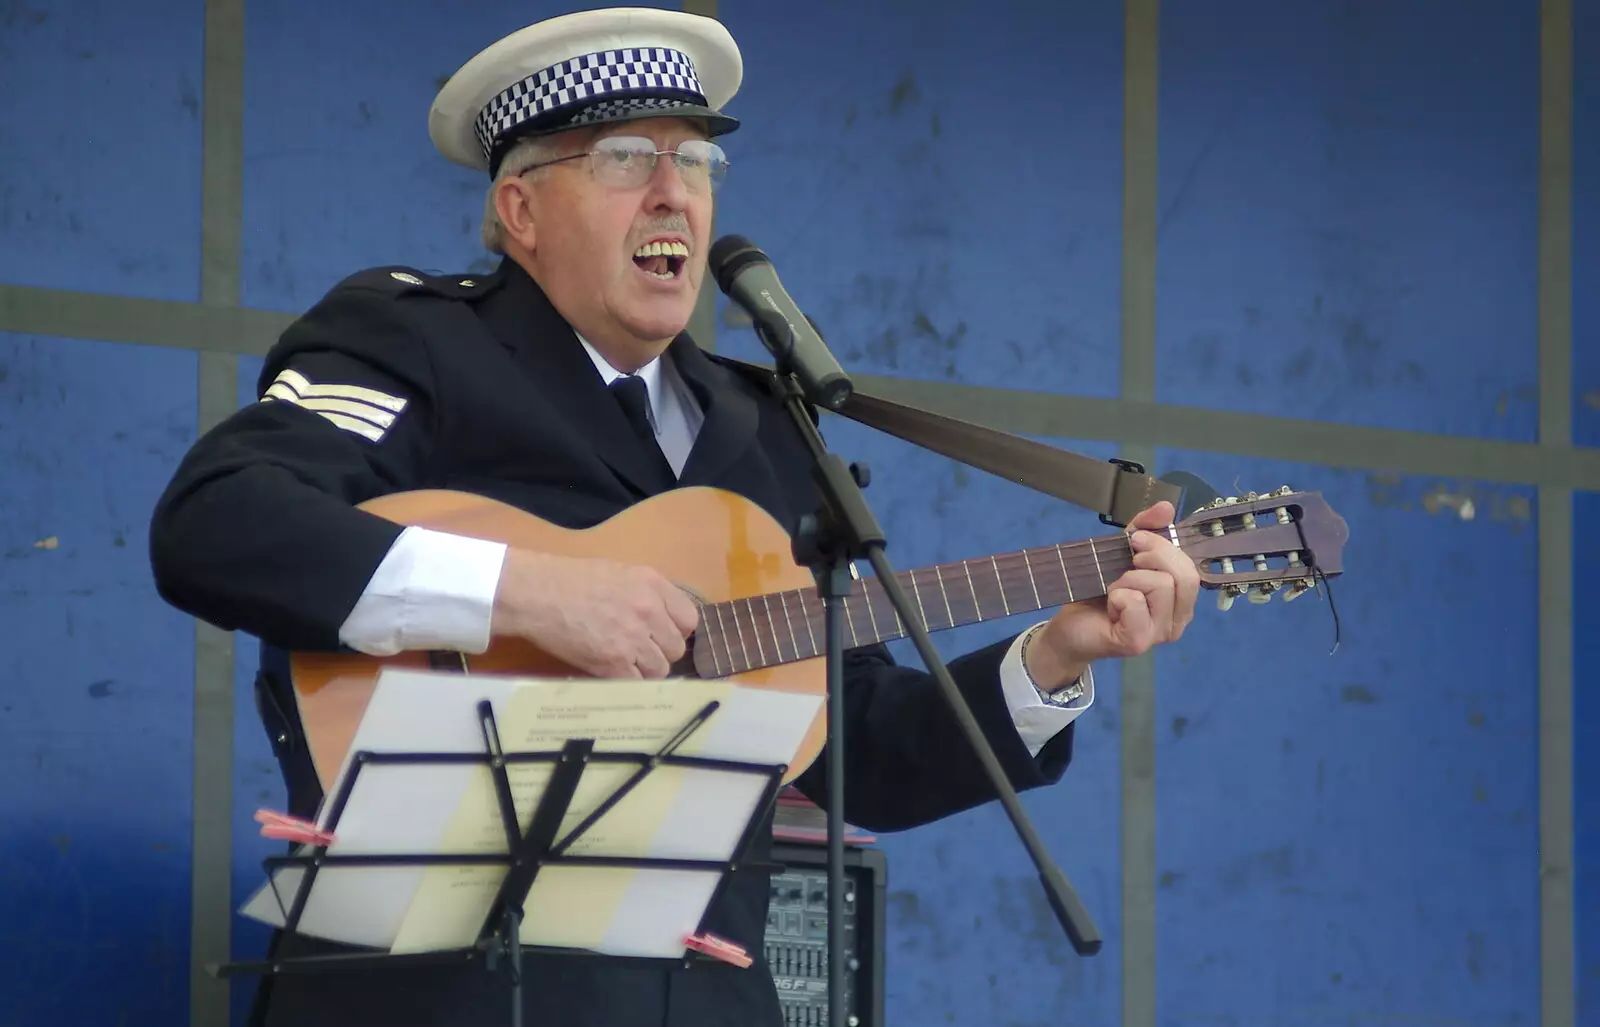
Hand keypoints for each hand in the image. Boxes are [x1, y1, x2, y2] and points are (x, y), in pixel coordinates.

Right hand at [490, 549, 699, 677]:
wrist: (537, 593)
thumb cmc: (573, 580)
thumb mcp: (621, 573)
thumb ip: (648, 594)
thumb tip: (665, 619)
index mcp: (653, 585)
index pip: (690, 619)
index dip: (677, 630)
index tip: (662, 634)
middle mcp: (649, 611)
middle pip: (676, 647)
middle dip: (660, 652)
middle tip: (639, 650)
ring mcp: (632, 639)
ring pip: (660, 670)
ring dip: (645, 670)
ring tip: (624, 662)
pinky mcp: (612, 663)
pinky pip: (636, 683)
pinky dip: (628, 682)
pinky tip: (613, 672)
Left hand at [1023, 501, 1199, 688]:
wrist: (1070, 626)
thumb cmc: (1099, 593)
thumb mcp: (1121, 554)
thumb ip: (1145, 530)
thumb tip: (1167, 507)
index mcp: (1180, 601)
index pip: (1191, 567)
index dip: (1165, 546)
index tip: (1135, 540)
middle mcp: (1178, 620)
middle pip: (1184, 575)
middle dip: (1153, 557)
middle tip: (1127, 562)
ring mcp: (1159, 634)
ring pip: (1161, 586)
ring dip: (1128, 579)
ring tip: (1114, 590)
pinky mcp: (1137, 641)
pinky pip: (1135, 602)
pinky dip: (1118, 595)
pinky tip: (1109, 606)